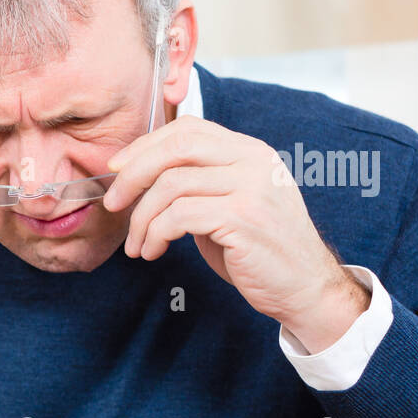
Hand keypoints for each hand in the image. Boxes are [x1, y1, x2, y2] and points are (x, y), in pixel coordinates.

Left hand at [103, 116, 368, 352]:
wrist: (304, 288)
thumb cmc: (259, 251)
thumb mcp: (229, 205)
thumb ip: (198, 184)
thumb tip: (138, 175)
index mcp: (249, 151)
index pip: (188, 129)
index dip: (145, 145)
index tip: (116, 170)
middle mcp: (253, 161)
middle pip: (175, 149)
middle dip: (133, 175)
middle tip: (113, 204)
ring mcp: (250, 187)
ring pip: (171, 185)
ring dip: (141, 219)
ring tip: (137, 245)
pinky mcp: (242, 217)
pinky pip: (178, 216)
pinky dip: (155, 234)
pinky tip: (153, 251)